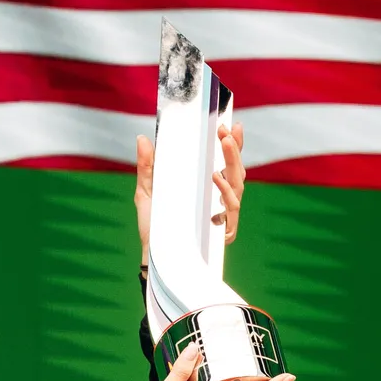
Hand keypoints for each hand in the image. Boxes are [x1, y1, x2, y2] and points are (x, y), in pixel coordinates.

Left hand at [134, 121, 243, 260]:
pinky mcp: (221, 231)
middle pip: (236, 171)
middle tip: (224, 131)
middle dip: (233, 149)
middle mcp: (217, 200)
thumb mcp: (146, 191)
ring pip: (237, 186)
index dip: (232, 144)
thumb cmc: (153, 226)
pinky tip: (216, 179)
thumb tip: (142, 138)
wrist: (152, 256)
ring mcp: (222, 215)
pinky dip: (224, 192)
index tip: (231, 124)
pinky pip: (230, 209)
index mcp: (205, 188)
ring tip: (223, 145)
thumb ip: (147, 166)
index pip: (225, 162)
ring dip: (232, 164)